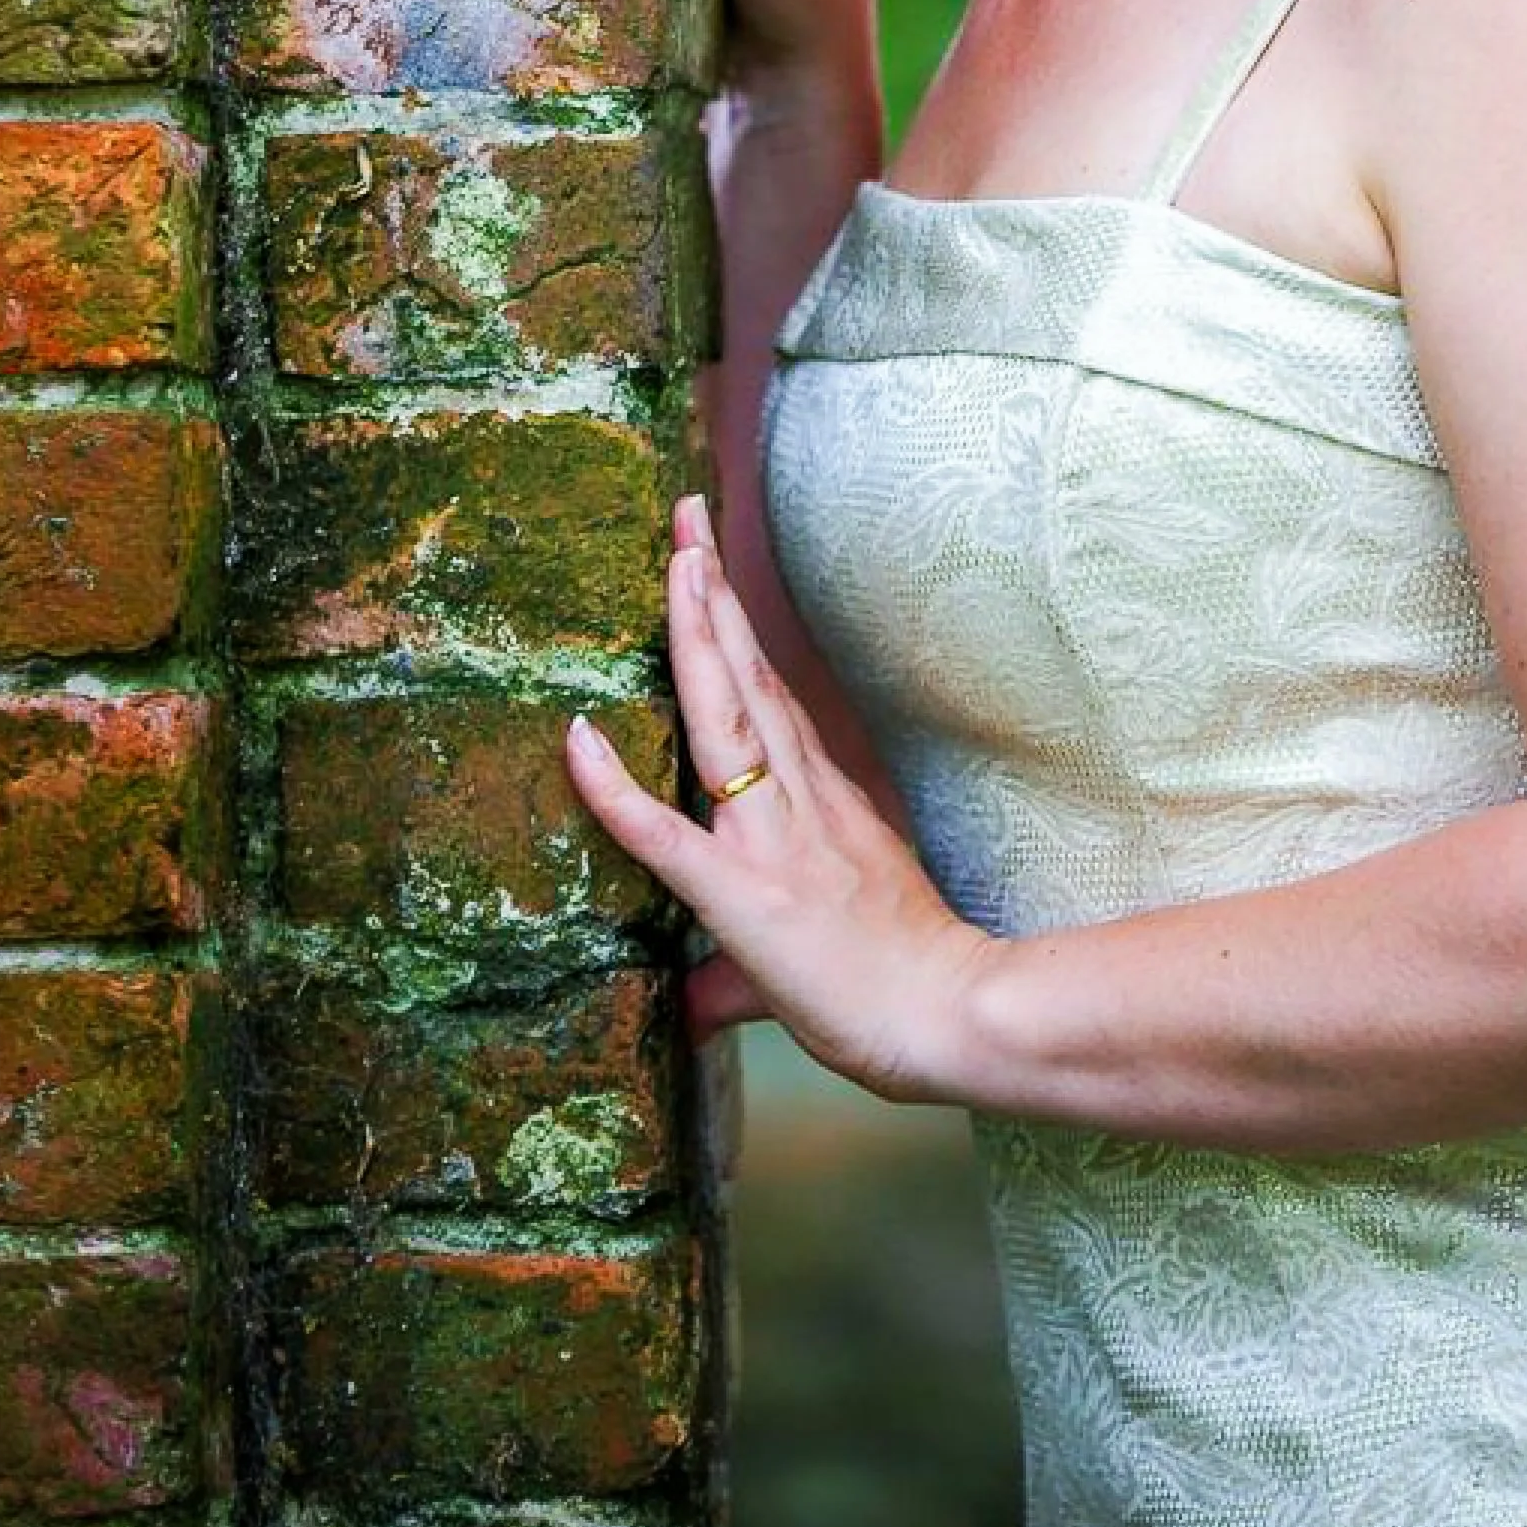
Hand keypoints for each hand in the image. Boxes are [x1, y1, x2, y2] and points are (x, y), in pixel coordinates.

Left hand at [564, 494, 988, 1089]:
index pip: (770, 691)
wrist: (948, 1011)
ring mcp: (771, 836)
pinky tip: (577, 740)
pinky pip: (664, 835)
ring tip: (674, 564)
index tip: (709, 560)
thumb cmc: (903, 982)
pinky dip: (615, 787)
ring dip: (693, 637)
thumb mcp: (833, 936)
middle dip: (712, 591)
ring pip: (721, 716)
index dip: (736, 625)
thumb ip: (752, 953)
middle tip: (685, 516)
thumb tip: (697, 994)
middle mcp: (798, 796)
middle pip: (748, 674)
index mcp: (822, 796)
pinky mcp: (741, 894)